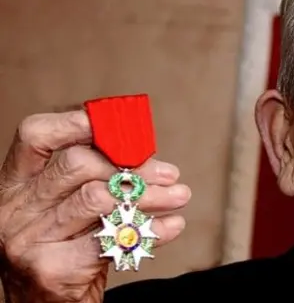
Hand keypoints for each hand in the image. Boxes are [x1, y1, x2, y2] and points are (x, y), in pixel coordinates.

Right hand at [0, 111, 190, 301]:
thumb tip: (143, 155)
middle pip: (77, 165)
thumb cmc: (66, 253)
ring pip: (98, 197)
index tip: (119, 125)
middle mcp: (14, 210)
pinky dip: (151, 229)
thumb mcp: (69, 212)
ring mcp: (28, 240)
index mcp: (15, 186)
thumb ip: (93, 181)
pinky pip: (111, 237)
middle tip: (170, 174)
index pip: (35, 136)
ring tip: (180, 196)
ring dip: (149, 195)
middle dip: (132, 166)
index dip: (75, 122)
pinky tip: (172, 225)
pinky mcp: (51, 269)